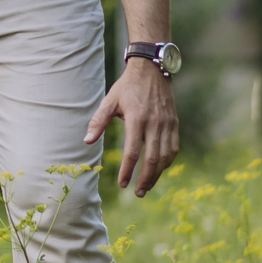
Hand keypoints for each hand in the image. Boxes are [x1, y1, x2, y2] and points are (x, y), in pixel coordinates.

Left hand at [84, 57, 178, 196]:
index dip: (127, 170)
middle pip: (151, 159)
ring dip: (157, 175)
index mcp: (136, 119)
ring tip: (147, 186)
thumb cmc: (127, 86)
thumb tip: (87, 141)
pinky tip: (159, 170)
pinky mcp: (174, 123)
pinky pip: (173, 148)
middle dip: (144, 179)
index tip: (122, 184)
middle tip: (137, 193)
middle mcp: (154, 123)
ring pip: (164, 157)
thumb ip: (98, 121)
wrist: (152, 69)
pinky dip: (167, 162)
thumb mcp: (109, 101)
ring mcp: (167, 124)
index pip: (132, 152)